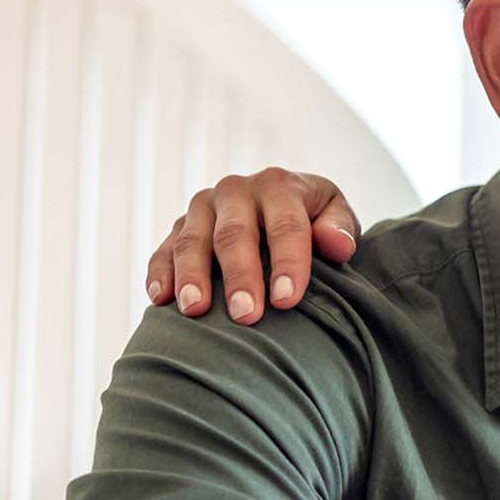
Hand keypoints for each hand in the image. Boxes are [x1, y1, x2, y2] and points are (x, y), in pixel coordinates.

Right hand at [145, 167, 359, 323]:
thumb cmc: (315, 218)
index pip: (285, 225)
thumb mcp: (335, 213)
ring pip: (192, 241)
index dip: (288, 263)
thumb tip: (335, 244)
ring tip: (196, 310)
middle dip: (240, 276)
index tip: (287, 300)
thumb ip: (340, 227)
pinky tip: (161, 299)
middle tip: (246, 315)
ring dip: (192, 276)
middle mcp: (236, 191)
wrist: (282, 204)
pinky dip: (160, 274)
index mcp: (279, 185)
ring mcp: (202, 208)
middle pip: (235, 234)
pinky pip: (163, 250)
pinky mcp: (178, 227)